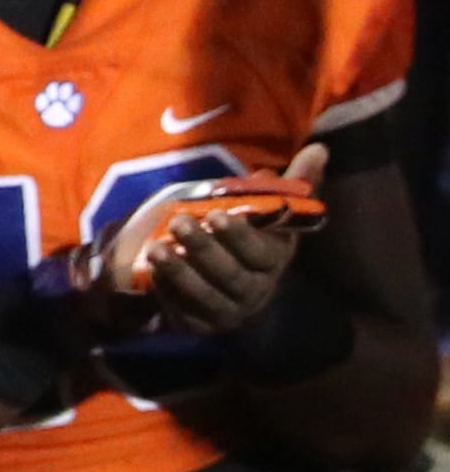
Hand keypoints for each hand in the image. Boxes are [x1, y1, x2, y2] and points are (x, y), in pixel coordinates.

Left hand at [120, 143, 327, 336]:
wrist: (228, 288)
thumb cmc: (247, 240)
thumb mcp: (269, 212)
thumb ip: (292, 184)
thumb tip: (319, 148)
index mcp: (273, 261)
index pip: (260, 252)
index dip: (240, 236)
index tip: (217, 214)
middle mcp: (255, 289)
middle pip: (230, 273)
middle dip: (204, 248)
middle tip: (178, 221)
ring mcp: (228, 310)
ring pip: (206, 294)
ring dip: (181, 272)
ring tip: (157, 247)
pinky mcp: (201, 323)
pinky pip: (185, 311)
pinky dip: (169, 291)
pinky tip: (152, 271)